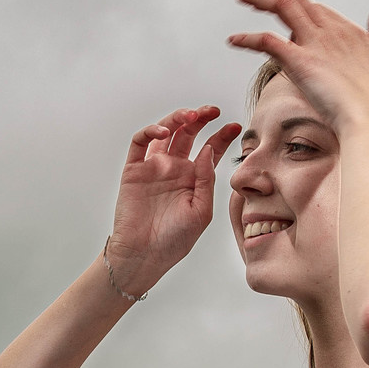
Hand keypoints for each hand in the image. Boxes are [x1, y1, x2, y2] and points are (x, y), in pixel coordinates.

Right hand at [106, 105, 241, 292]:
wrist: (143, 256)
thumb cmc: (174, 241)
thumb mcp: (201, 212)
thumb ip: (206, 180)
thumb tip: (208, 150)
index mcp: (193, 179)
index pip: (210, 149)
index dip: (222, 136)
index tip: (234, 127)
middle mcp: (174, 169)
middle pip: (189, 134)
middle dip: (201, 118)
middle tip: (212, 111)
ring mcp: (153, 167)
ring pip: (166, 132)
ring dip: (178, 119)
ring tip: (190, 116)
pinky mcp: (134, 170)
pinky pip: (140, 142)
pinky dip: (150, 131)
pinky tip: (164, 133)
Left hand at [228, 0, 368, 131]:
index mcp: (351, 32)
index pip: (320, 11)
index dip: (304, 12)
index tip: (288, 19)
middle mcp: (332, 31)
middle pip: (300, 0)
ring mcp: (316, 44)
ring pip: (283, 6)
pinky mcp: (301, 61)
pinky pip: (267, 40)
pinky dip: (248, 37)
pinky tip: (234, 40)